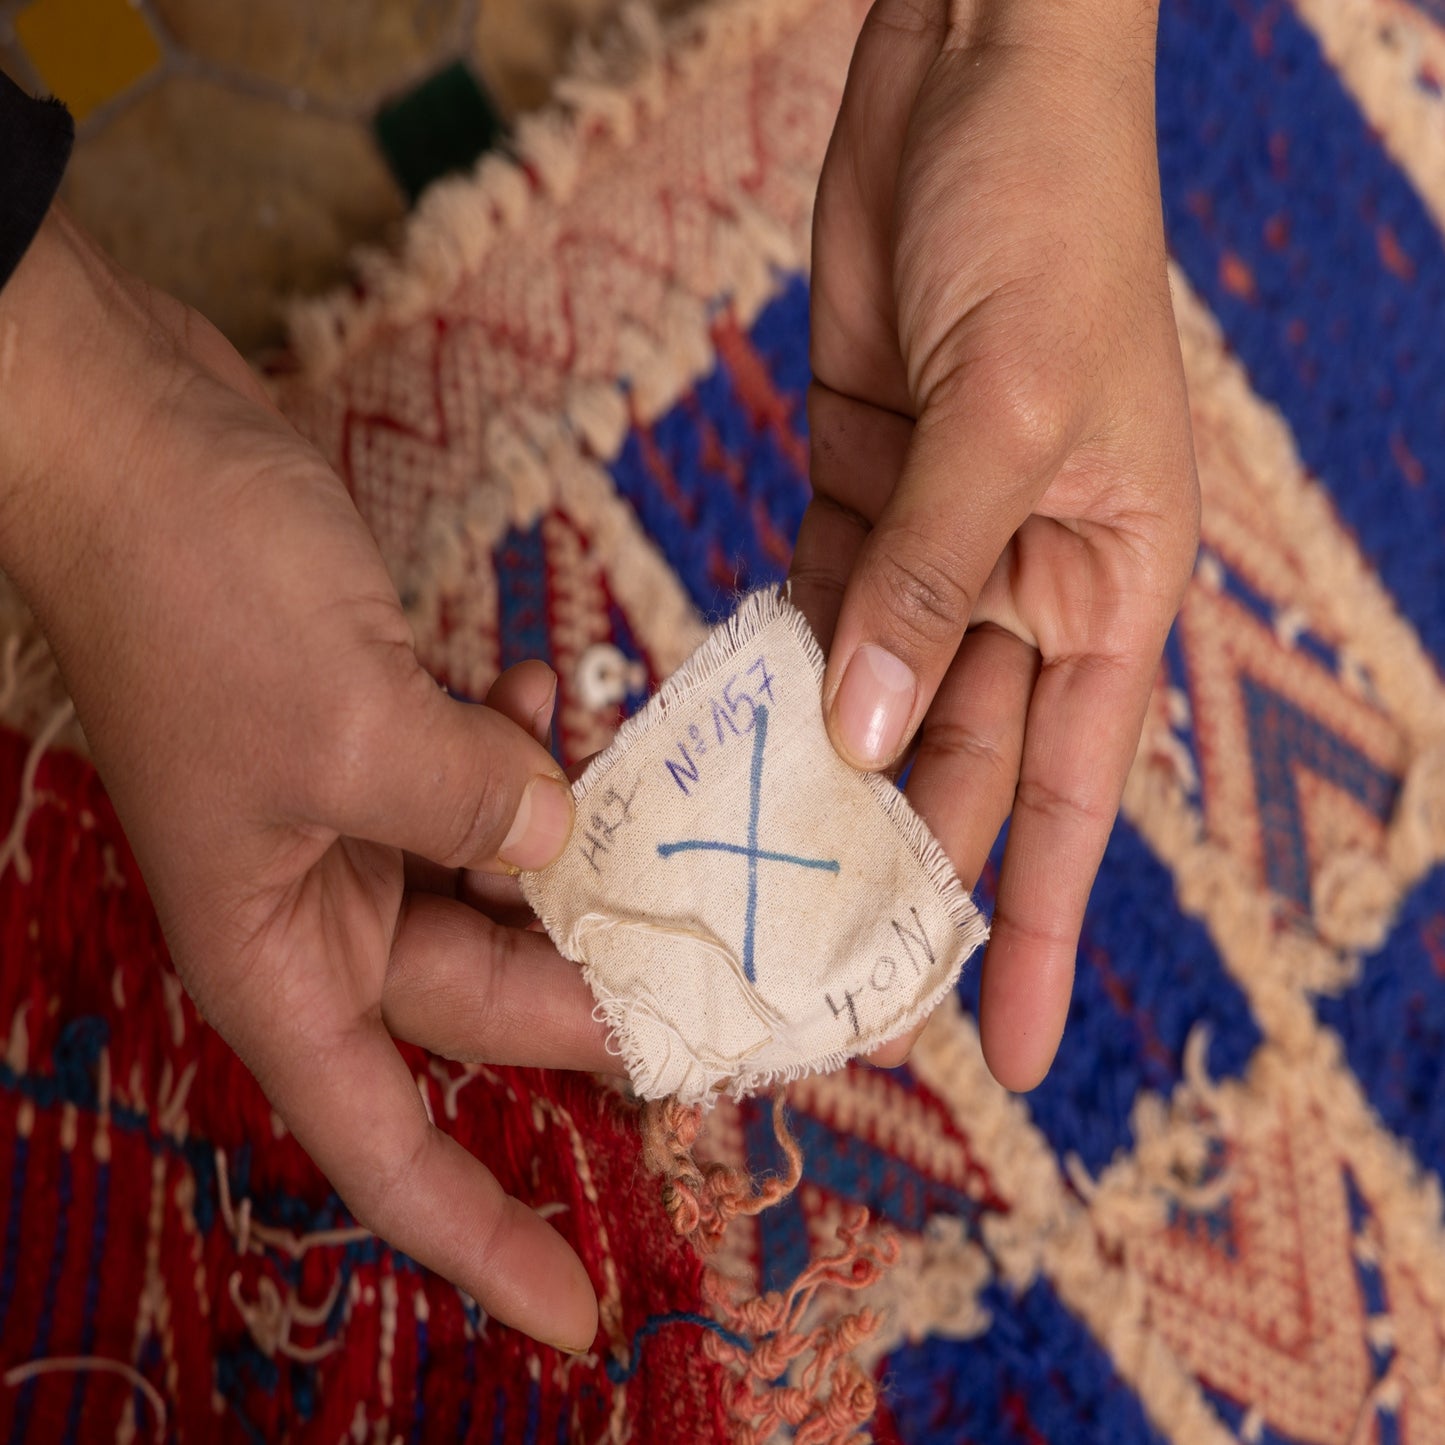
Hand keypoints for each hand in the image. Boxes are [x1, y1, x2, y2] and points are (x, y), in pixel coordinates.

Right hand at [0, 210, 613, 1350]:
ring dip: (584, 859)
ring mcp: (356, 813)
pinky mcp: (386, 730)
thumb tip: (566, 840)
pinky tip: (573, 703)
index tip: (580, 1308)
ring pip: (505, 885)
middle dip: (604, 997)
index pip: (386, 1143)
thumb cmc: (202, 597)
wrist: (138, 439)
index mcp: (281, 954)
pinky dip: (543, 759)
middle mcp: (321, 904)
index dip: (480, 1236)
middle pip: (488, 999)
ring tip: (663, 827)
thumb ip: (479, 808)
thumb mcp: (351, 725)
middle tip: (735, 999)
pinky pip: (492, 783)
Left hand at [791, 0, 1198, 1087]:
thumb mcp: (1010, 407)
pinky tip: (727, 736)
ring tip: (752, 883)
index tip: (1022, 1053)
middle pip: (961, 765)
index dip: (1049, 929)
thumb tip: (870, 732)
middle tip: (822, 977)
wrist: (977, 81)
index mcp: (1115, 585)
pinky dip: (776, 669)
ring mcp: (937, 542)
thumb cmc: (1052, 219)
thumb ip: (931, 579)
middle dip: (900, 868)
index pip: (1082, 798)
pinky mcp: (857, 489)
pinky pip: (816, 607)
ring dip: (819, 781)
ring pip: (875, 697)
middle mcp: (1030, 583)